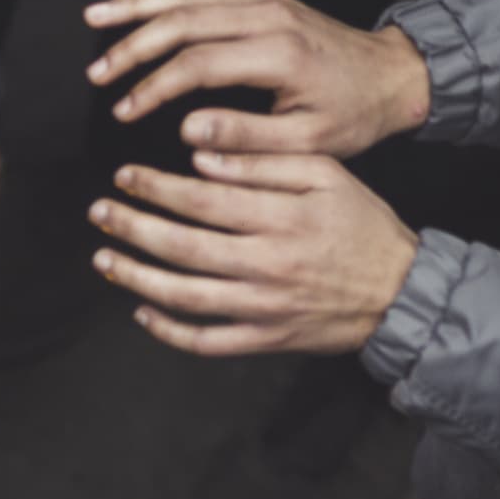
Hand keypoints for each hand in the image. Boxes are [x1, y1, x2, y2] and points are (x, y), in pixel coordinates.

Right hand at [85, 0, 430, 155]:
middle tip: (95, 71)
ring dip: (137, 6)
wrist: (392, 77)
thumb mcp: (306, 144)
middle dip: (132, 44)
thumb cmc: (352, 115)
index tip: (123, 110)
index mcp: (279, 54)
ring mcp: (264, 1)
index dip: (153, 87)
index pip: (198, 62)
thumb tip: (187, 131)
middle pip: (184, 19)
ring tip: (94, 17)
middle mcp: (268, 16)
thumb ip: (246, 139)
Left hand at [90, 151, 418, 356]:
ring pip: (184, 295)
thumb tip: (204, 156)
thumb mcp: (327, 177)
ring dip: (136, 277)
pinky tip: (141, 313)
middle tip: (99, 212)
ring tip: (103, 259)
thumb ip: (266, 164)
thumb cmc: (362, 226)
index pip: (203, 200)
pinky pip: (206, 341)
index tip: (124, 175)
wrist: (401, 292)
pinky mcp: (264, 339)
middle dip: (132, 227)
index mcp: (282, 218)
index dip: (155, 187)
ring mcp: (262, 307)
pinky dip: (169, 332)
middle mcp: (267, 263)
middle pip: (183, 246)